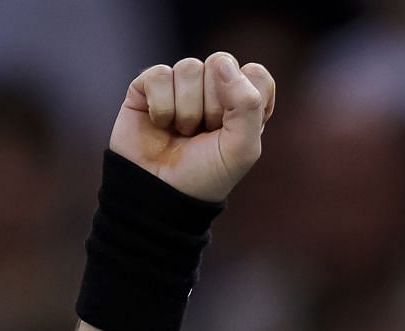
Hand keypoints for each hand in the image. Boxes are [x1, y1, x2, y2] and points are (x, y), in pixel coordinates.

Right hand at [110, 53, 276, 202]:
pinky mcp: (149, 85)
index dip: (246, 99)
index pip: (256, 74)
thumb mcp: (242, 150)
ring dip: (186, 109)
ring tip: (182, 132)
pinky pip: (159, 74)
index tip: (234, 129)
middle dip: (213, 105)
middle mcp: (213, 89)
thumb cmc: (205, 175)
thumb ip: (248, 105)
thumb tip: (221, 63)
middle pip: (221, 64)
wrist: (159, 193)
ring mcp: (180, 85)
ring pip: (189, 67)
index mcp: (242, 103)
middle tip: (204, 133)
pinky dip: (161, 105)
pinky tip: (160, 123)